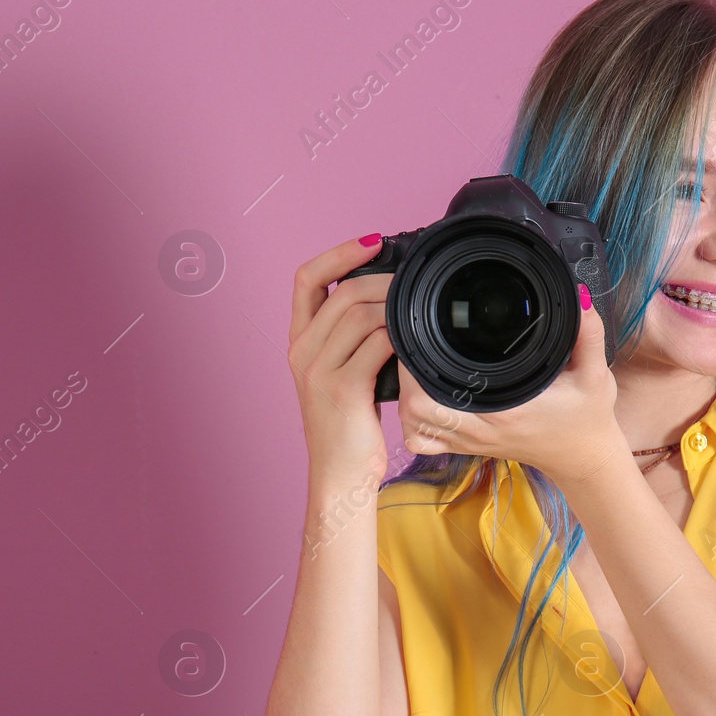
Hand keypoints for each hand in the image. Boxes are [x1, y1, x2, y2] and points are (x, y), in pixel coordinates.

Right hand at [287, 234, 394, 487]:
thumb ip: (352, 339)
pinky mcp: (342, 388)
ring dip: (394, 307)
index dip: (338, 253)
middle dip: (381, 280)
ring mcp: (319, 370)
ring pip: (359, 315)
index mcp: (299, 342)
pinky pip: (376, 346)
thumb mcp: (341, 374)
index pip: (306, 279)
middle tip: (410, 283)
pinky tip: (413, 339)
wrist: (339, 474)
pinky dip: (399, 336)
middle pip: (341, 293)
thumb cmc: (348, 426)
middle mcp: (302, 351)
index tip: (371, 242)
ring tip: (416, 310)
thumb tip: (389, 302)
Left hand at [397, 283, 626, 489]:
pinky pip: (426, 440)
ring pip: (414, 427)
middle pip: (413, 412)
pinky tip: (421, 398)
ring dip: (405, 397)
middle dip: (404, 377)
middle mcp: (479, 431)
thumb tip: (579, 298)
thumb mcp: (596, 375)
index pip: (434, 396)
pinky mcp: (470, 447)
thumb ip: (589, 335)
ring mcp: (471, 442)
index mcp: (502, 413)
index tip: (417, 337)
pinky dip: (414, 421)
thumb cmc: (587, 418)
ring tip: (414, 365)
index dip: (416, 367)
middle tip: (412, 345)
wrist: (584, 458)